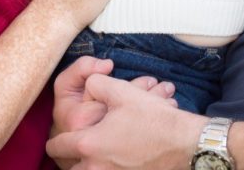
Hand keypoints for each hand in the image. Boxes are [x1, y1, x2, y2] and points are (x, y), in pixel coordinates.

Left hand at [48, 73, 204, 169]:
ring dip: (90, 164)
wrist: (186, 143)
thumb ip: (94, 82)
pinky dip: (109, 168)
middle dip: (72, 158)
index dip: (57, 139)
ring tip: (97, 153)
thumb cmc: (154, 118)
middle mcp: (96, 168)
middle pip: (70, 168)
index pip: (57, 146)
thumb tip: (88, 85)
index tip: (61, 138)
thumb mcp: (121, 91)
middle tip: (79, 147)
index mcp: (88, 144)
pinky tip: (117, 158)